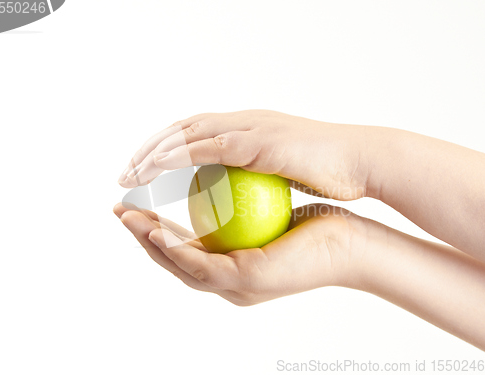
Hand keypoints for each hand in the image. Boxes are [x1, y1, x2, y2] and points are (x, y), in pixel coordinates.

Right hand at [113, 202, 365, 304]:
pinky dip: (173, 249)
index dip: (155, 227)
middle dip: (141, 234)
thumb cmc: (314, 226)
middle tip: (118, 210)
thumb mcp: (270, 209)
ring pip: (178, 267)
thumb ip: (244, 203)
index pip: (184, 247)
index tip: (136, 203)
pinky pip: (200, 267)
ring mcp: (234, 286)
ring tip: (126, 219)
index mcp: (230, 267)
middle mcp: (227, 281)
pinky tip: (154, 230)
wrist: (349, 245)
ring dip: (148, 243)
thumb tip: (223, 179)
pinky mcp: (243, 283)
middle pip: (173, 259)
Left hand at [117, 110, 369, 199]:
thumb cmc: (328, 171)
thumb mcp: (285, 170)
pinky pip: (206, 147)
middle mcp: (242, 121)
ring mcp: (248, 128)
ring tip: (128, 175)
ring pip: (185, 134)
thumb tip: (244, 189)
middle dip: (147, 149)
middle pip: (180, 129)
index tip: (145, 172)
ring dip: (152, 153)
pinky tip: (154, 171)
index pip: (195, 134)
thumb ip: (259, 174)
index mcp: (247, 129)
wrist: (360, 161)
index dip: (166, 150)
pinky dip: (176, 156)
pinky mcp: (256, 140)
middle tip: (124, 174)